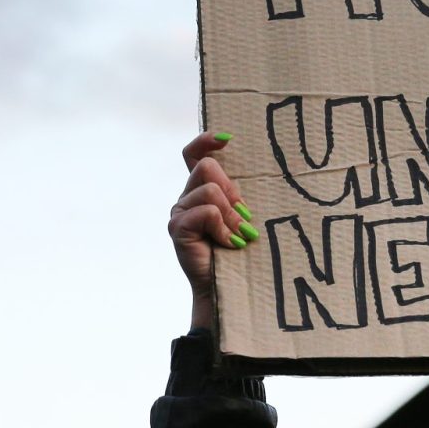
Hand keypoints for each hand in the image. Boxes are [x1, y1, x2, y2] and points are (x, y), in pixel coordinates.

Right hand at [169, 132, 255, 330]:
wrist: (225, 288)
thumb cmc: (239, 252)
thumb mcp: (241, 216)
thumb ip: (237, 196)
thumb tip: (251, 176)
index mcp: (200, 190)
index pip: (193, 154)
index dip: (206, 141)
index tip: (227, 139)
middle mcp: (186, 198)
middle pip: (207, 168)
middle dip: (231, 190)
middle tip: (243, 216)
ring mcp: (178, 212)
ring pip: (209, 190)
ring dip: (231, 214)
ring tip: (239, 236)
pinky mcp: (177, 228)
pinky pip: (206, 212)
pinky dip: (222, 227)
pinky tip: (227, 243)